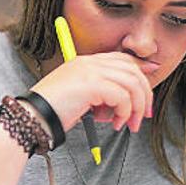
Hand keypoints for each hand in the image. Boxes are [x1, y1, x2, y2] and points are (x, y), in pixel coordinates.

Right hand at [31, 52, 153, 133]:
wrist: (34, 116)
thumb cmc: (53, 111)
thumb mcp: (80, 97)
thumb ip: (99, 94)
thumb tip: (123, 104)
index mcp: (86, 62)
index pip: (123, 59)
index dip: (142, 70)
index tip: (151, 87)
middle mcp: (89, 62)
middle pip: (132, 70)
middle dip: (144, 95)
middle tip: (144, 116)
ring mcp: (90, 71)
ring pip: (131, 84)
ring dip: (136, 108)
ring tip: (128, 124)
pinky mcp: (92, 84)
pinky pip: (122, 97)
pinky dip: (124, 113)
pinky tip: (114, 123)